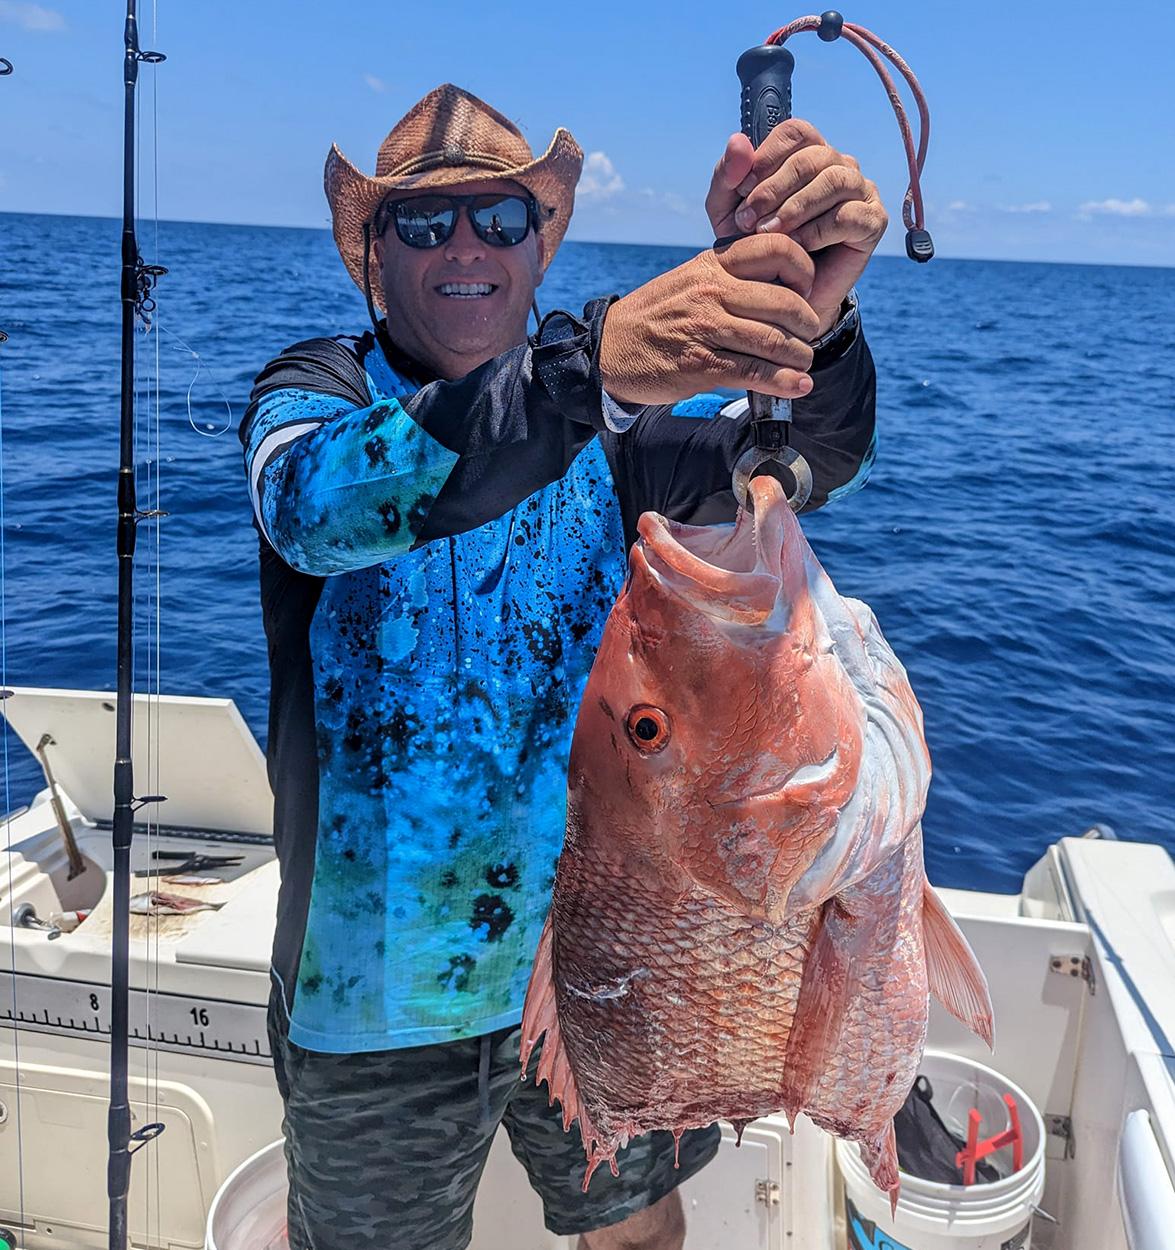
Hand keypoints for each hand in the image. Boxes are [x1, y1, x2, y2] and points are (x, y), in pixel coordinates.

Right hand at [598, 234, 820, 405]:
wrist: (608, 350)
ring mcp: (706, 328)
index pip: (777, 249)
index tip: (805, 292)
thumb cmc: (654, 316)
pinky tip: (797, 387)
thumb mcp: (689, 279)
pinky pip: (754, 372)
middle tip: (808, 336)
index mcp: (713, 264)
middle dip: (808, 324)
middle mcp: (712, 291)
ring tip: (803, 365)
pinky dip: (784, 382)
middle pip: (785, 301)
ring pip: (774, 340)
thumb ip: (729, 277)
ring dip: (800, 357)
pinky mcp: (700, 365)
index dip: (804, 270)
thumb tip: (778, 286)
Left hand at [706, 120, 886, 334]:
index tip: (741, 193)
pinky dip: (817, 230)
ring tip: (769, 233)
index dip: (766, 158)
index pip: (795, 133)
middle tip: (748, 220)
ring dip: (796, 207)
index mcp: (809, 154)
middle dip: (775, 189)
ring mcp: (861, 191)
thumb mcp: (728, 213)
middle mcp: (840, 166)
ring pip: (834, 180)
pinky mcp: (873, 222)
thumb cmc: (757, 249)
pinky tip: (797, 246)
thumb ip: (727, 178)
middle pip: (813, 156)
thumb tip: (738, 141)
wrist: (781, 299)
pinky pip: (848, 215)